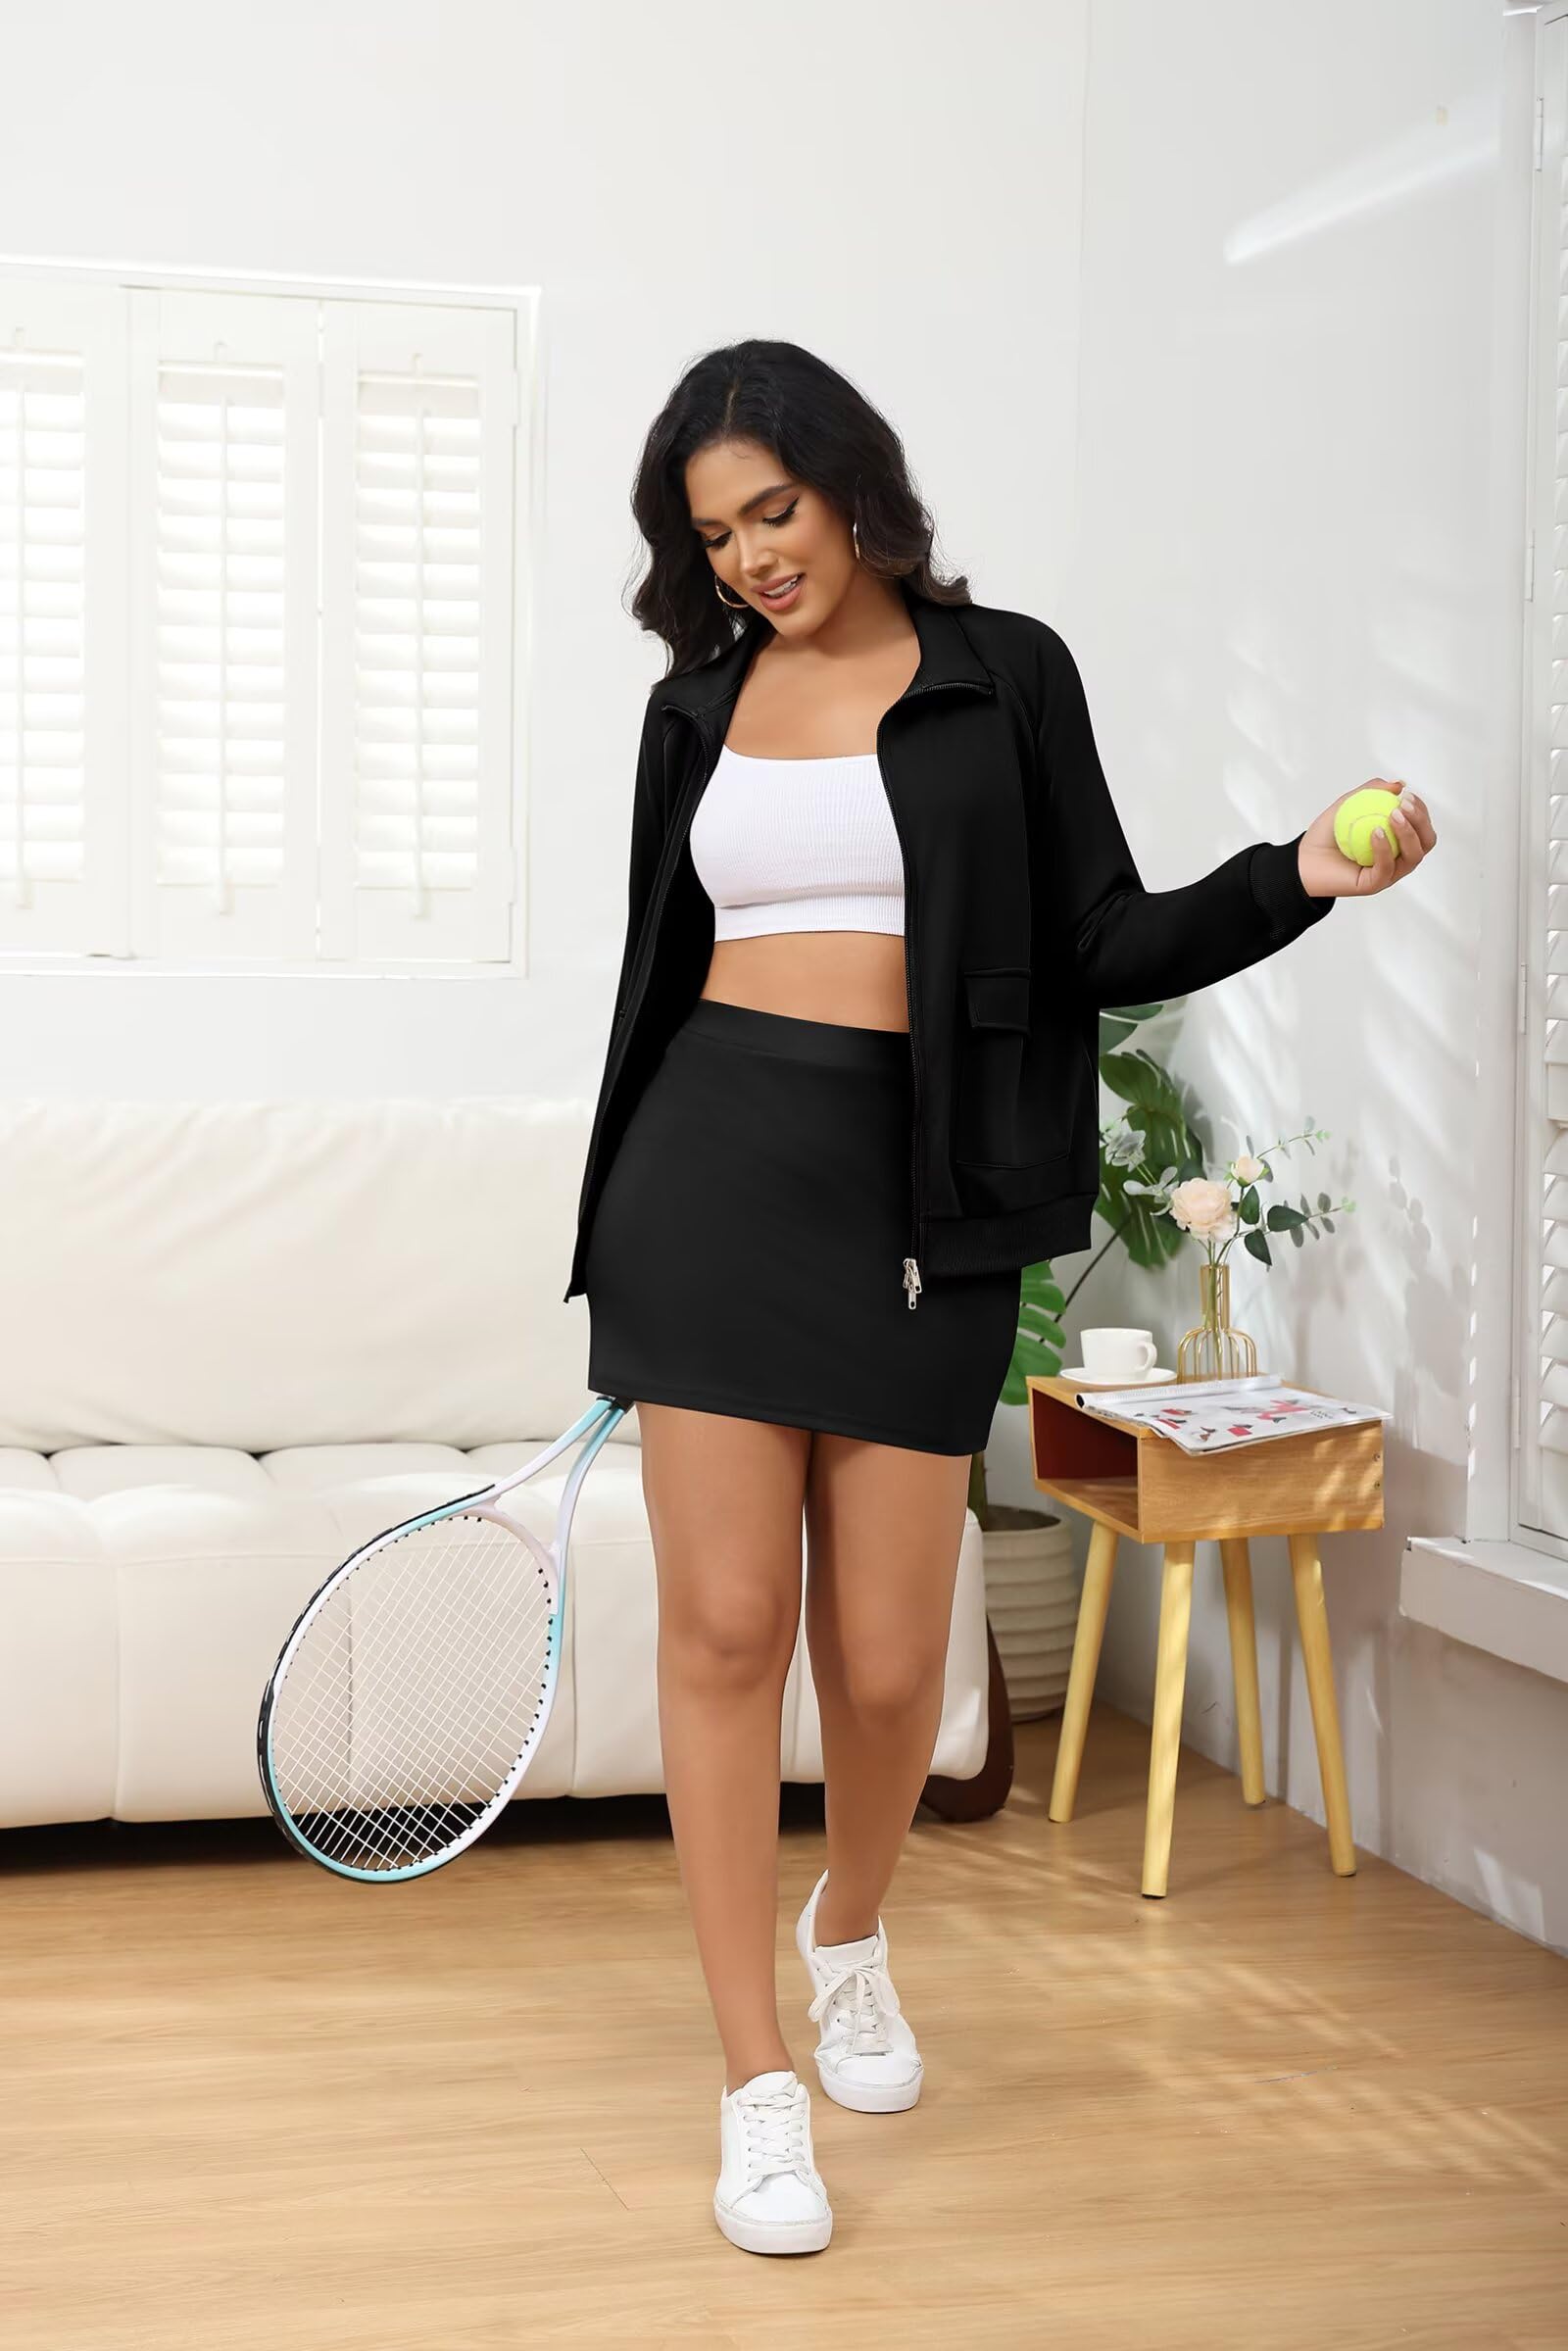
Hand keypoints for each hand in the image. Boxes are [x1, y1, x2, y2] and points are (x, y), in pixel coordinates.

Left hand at [1298, 780, 1435, 898]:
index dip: (1421, 810)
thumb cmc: (1327, 834)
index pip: (1422, 827)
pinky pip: (1386, 868)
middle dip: (1421, 821)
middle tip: (1403, 804)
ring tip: (1393, 815)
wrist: (1302, 859)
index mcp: (1398, 841)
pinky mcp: (1374, 884)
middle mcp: (1398, 859)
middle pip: (1426, 842)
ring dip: (1408, 833)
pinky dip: (1384, 848)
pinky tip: (1375, 831)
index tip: (1408, 794)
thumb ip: (1372, 791)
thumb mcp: (1348, 803)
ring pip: (1413, 857)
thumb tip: (1399, 784)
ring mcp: (1388, 873)